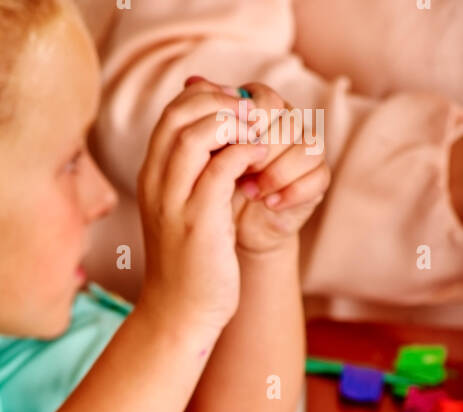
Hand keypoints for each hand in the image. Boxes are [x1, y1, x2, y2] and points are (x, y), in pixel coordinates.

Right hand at [137, 82, 264, 336]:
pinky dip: (246, 151)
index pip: (172, 112)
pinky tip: (261, 159)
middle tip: (252, 115)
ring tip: (259, 133)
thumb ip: (195, 171)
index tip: (238, 111)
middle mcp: (156, 184)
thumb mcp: (185, 209)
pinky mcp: (199, 220)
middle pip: (180, 113)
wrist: (180, 312)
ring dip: (234, 123)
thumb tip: (221, 131)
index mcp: (151, 178)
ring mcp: (174, 201)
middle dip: (222, 103)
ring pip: (196, 132)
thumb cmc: (189, 261)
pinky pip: (223, 165)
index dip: (209, 98)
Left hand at [185, 78, 330, 253]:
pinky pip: (317, 175)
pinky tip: (268, 203)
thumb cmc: (215, 187)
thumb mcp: (205, 153)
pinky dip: (291, 191)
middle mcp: (288, 124)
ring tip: (248, 192)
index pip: (263, 98)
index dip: (245, 121)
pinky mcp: (317, 179)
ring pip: (306, 146)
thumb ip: (202, 117)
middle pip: (287, 120)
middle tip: (237, 172)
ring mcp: (306, 150)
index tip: (223, 147)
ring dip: (274, 172)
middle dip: (259, 149)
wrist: (229, 232)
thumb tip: (190, 81)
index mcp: (262, 110)